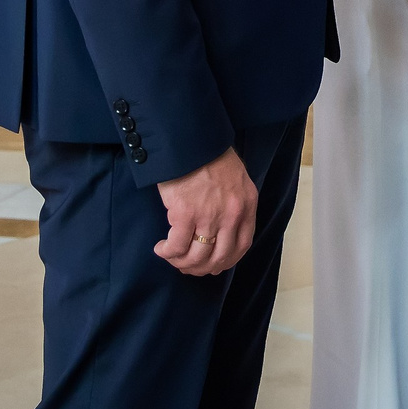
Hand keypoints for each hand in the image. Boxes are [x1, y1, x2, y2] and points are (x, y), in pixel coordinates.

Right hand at [155, 147, 256, 274]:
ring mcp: (209, 216)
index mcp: (246, 205)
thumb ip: (234, 204)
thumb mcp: (236, 179)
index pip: (242, 245)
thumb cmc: (209, 156)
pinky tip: (161, 249)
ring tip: (172, 257)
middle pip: (220, 256)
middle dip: (203, 268)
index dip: (227, 261)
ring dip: (182, 263)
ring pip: (198, 256)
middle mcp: (231, 214)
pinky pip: (177, 247)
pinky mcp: (185, 214)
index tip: (215, 265)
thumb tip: (221, 230)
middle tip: (188, 267)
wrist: (191, 140)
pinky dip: (168, 253)